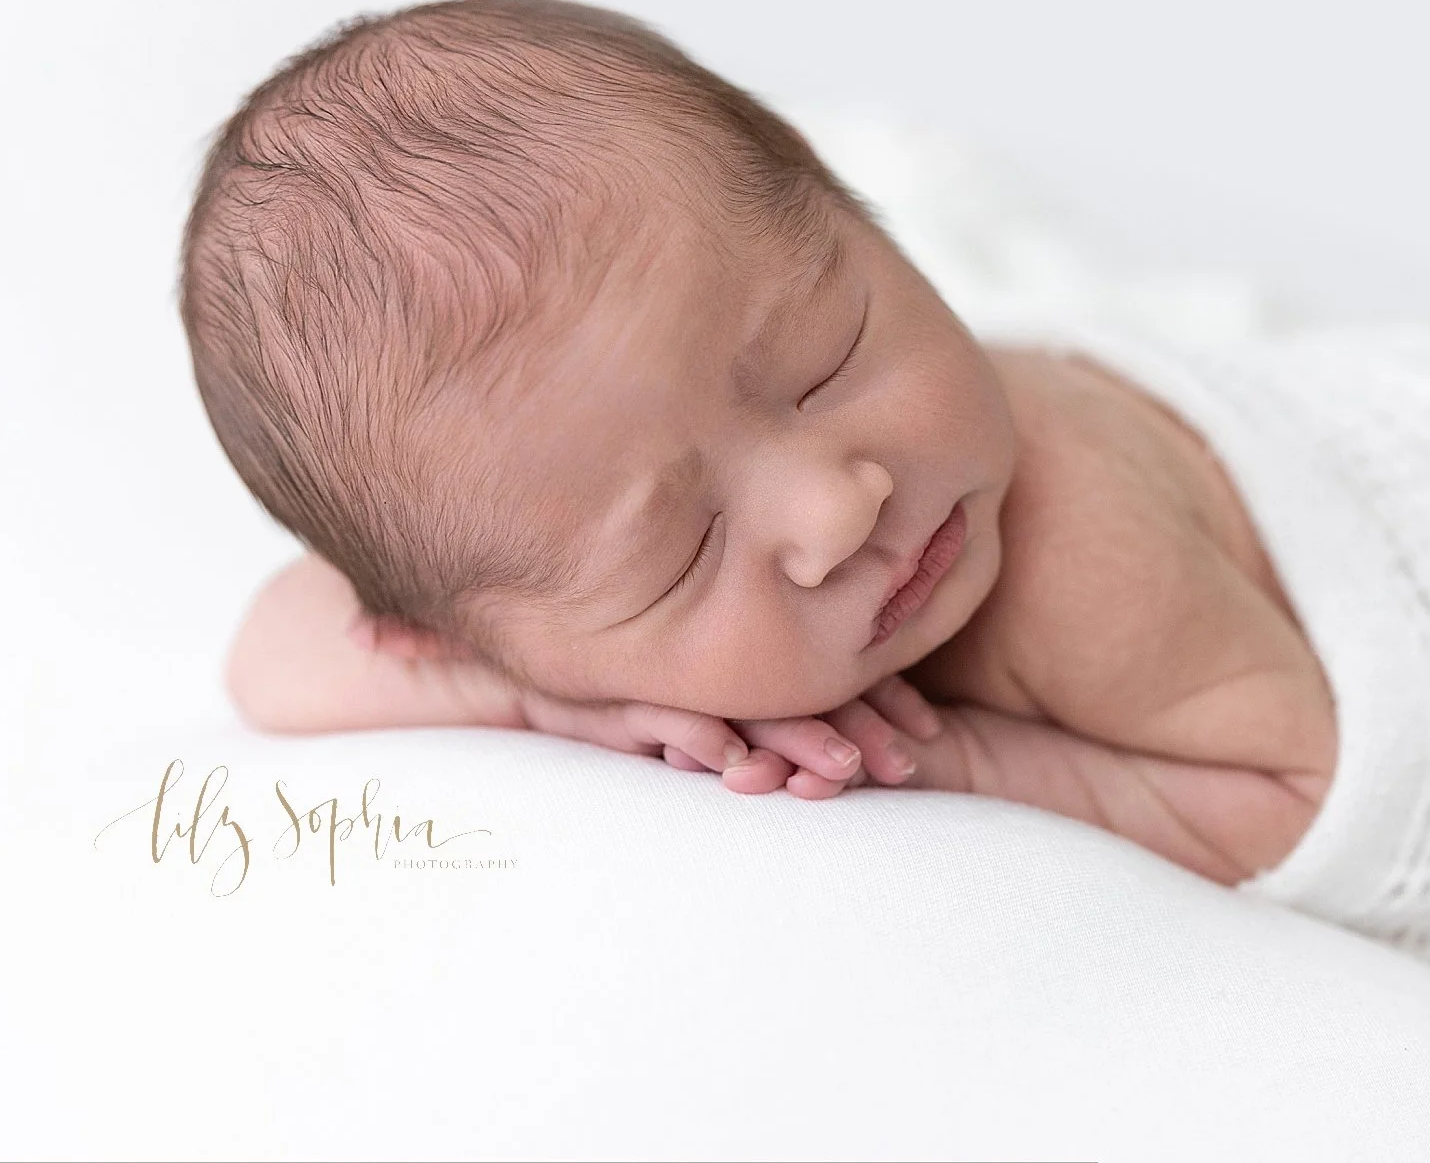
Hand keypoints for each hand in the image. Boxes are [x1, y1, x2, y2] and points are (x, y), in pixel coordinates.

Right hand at [510, 674, 941, 801]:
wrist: (502, 665)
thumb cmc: (610, 680)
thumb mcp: (692, 697)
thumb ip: (758, 709)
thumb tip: (845, 750)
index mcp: (743, 657)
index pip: (827, 673)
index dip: (880, 699)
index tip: (927, 734)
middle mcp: (711, 662)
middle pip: (797, 691)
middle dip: (854, 729)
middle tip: (902, 765)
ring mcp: (664, 676)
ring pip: (742, 709)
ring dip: (793, 742)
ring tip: (840, 772)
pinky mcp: (609, 694)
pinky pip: (660, 713)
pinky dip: (698, 736)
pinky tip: (732, 762)